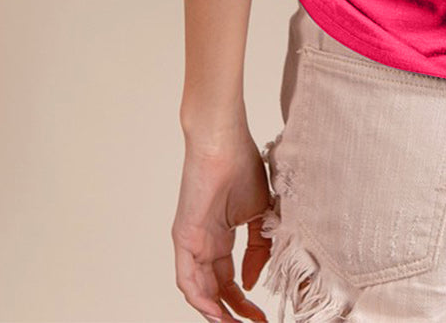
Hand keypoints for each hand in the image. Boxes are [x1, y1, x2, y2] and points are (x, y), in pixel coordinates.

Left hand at [173, 128, 273, 321]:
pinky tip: (216, 314)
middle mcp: (203, 242)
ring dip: (216, 313)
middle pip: (214, 290)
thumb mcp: (260, 213)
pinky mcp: (183, 237)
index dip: (244, 300)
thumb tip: (251, 283)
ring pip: (198, 290)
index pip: (229, 279)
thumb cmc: (242, 164)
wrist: (224, 140)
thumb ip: (258, 250)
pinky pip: (186, 278)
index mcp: (220, 235)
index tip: (261, 315)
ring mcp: (191, 241)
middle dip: (232, 312)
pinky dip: (200, 300)